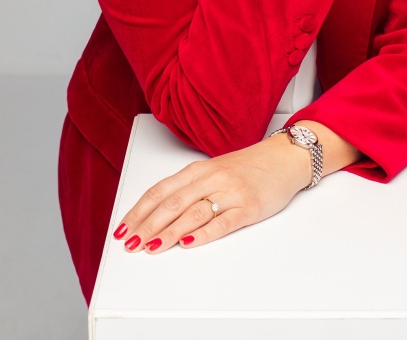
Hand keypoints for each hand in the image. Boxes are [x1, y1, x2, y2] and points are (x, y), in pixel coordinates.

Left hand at [113, 133, 309, 253]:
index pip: (161, 190)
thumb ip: (189, 188)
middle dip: (147, 225)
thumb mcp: (213, 170)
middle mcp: (211, 178)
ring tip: (150, 248)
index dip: (140, 210)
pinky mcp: (248, 207)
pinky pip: (222, 222)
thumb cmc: (246, 167)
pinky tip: (188, 243)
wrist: (284, 158)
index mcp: (198, 169)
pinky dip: (203, 234)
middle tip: (130, 243)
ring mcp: (230, 193)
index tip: (123, 227)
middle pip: (172, 203)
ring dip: (168, 232)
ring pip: (192, 214)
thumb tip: (157, 215)